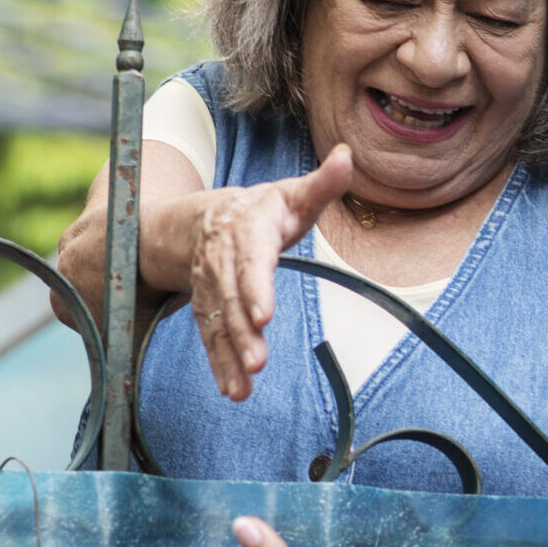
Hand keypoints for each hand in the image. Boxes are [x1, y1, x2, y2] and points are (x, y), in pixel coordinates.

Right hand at [188, 146, 354, 399]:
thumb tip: (346, 156)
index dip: (254, 287)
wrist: (201, 220)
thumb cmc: (262, 209)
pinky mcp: (207, 307)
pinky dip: (219, 364)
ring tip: (242, 387)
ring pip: (216, 320)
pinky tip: (233, 390)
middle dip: (241, 332)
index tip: (262, 315)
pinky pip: (210, 336)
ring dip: (228, 355)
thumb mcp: (291, 194)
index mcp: (248, 228)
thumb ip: (322, 183)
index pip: (251, 259)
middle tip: (257, 363)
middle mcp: (223, 258)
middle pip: (229, 297)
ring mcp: (211, 285)